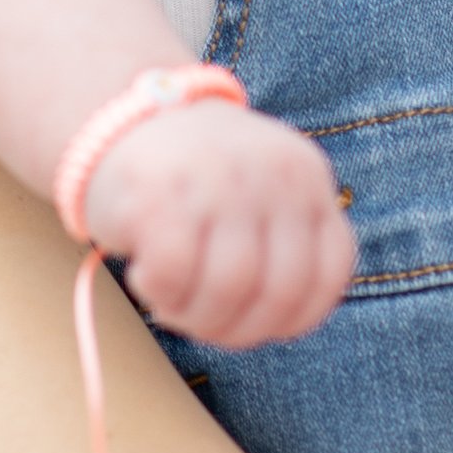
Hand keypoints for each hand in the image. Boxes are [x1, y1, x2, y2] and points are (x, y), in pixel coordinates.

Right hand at [85, 101, 355, 348]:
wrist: (122, 122)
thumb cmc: (198, 180)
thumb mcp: (264, 194)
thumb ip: (287, 246)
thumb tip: (282, 323)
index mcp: (306, 175)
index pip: (329, 274)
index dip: (294, 319)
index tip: (258, 326)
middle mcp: (271, 171)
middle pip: (278, 294)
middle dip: (238, 330)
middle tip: (203, 325)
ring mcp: (217, 177)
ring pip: (227, 291)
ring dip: (194, 317)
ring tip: (172, 304)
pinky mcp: (158, 191)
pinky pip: (172, 275)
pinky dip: (158, 293)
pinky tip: (145, 276)